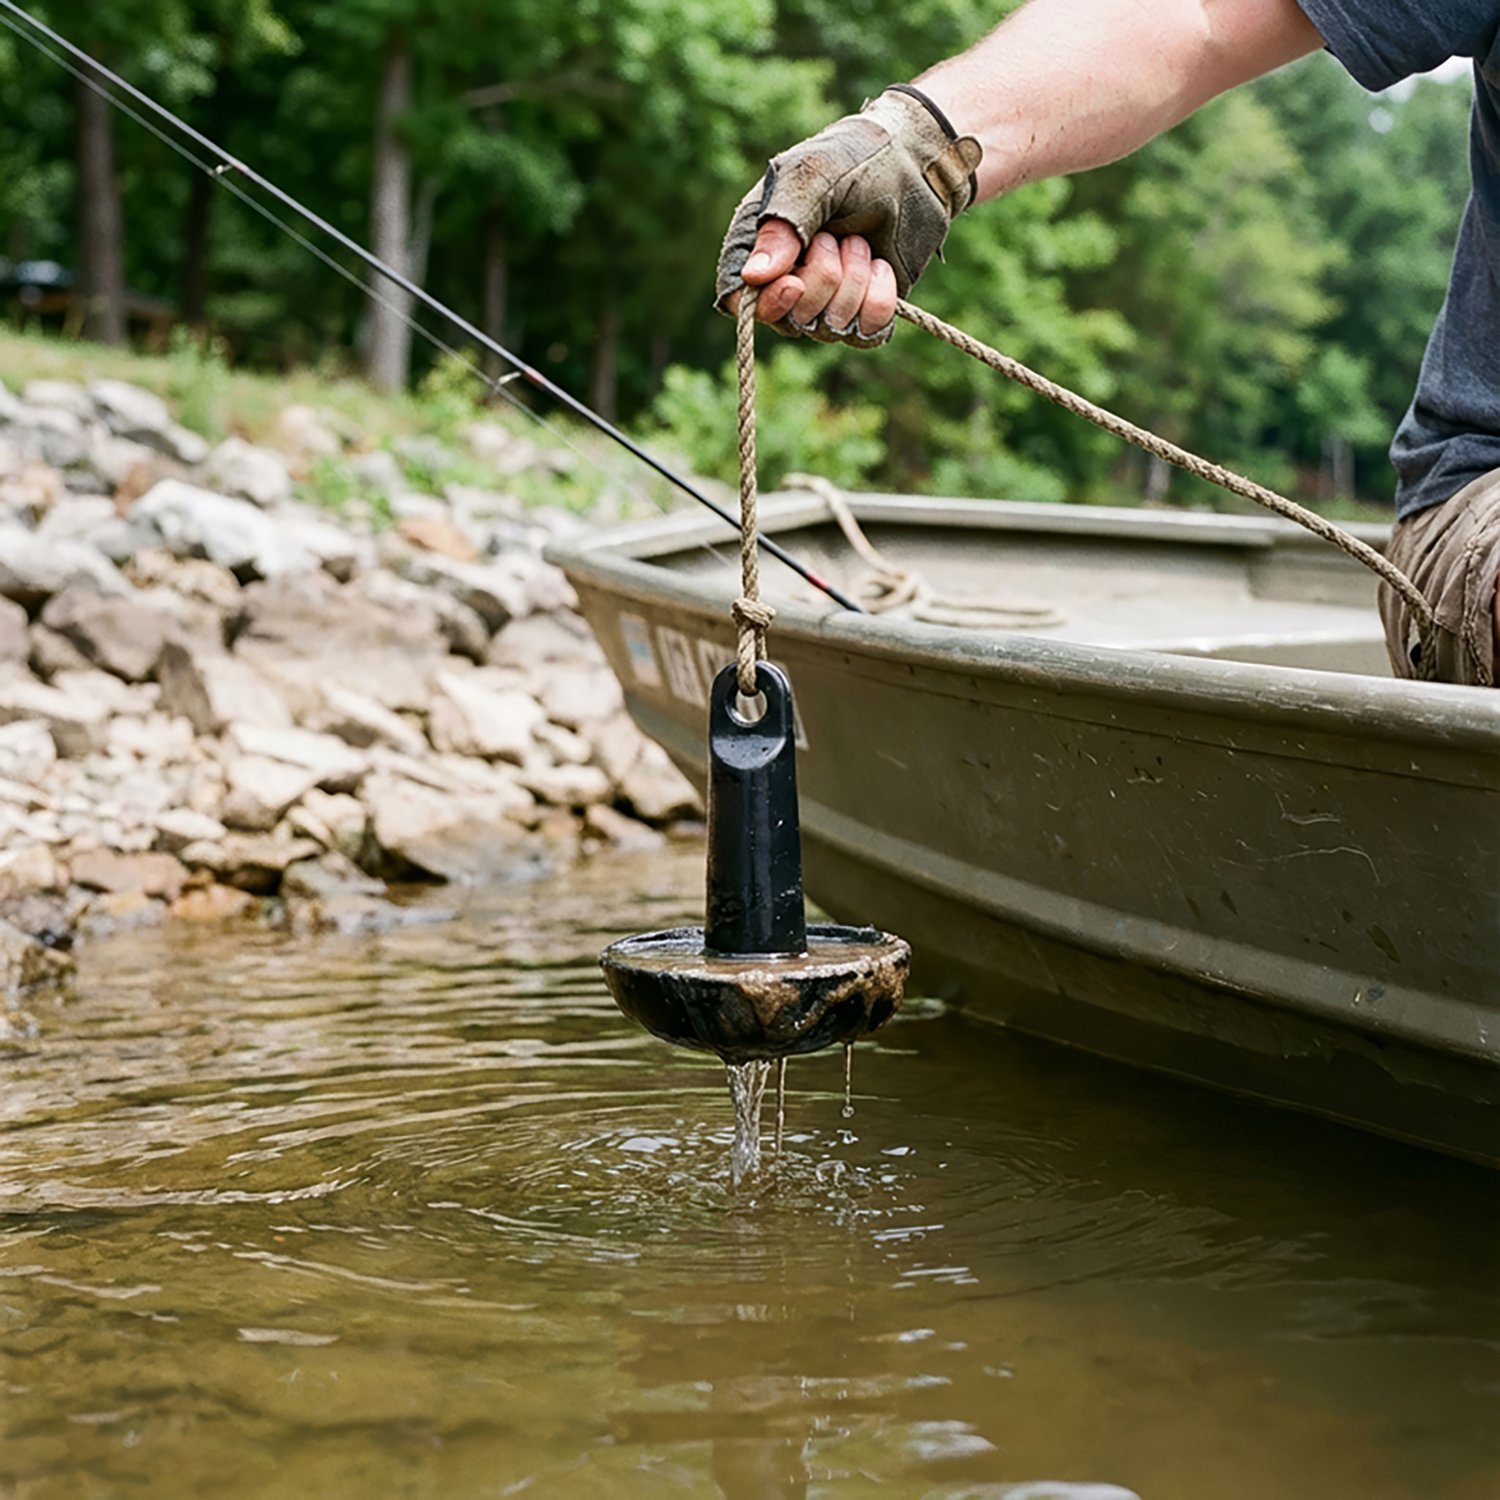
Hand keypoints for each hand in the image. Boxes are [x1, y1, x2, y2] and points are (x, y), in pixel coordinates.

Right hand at [714, 86, 980, 347]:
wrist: (915, 164)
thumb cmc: (856, 159)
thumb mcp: (814, 178)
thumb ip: (783, 224)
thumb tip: (753, 277)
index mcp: (759, 246)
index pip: (742, 302)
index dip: (767, 304)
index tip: (794, 283)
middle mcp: (786, 280)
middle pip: (791, 320)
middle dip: (824, 278)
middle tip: (838, 235)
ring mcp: (826, 301)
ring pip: (829, 328)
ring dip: (854, 283)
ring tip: (861, 242)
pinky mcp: (863, 312)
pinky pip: (865, 335)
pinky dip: (879, 301)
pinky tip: (882, 267)